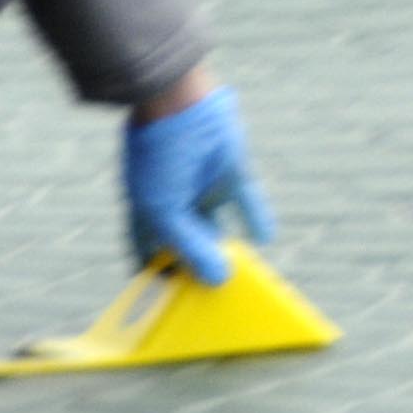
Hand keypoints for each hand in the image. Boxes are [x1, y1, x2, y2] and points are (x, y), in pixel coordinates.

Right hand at [120, 78, 275, 284]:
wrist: (178, 103)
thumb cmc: (158, 159)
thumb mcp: (167, 213)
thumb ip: (191, 249)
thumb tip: (218, 281)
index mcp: (146, 215)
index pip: (150, 257)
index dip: (159, 280)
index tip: (172, 309)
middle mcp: (174, 204)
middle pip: (188, 246)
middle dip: (199, 269)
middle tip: (213, 297)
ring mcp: (202, 187)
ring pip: (217, 227)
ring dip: (227, 249)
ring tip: (240, 276)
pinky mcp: (230, 171)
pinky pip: (248, 200)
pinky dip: (257, 217)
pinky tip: (265, 237)